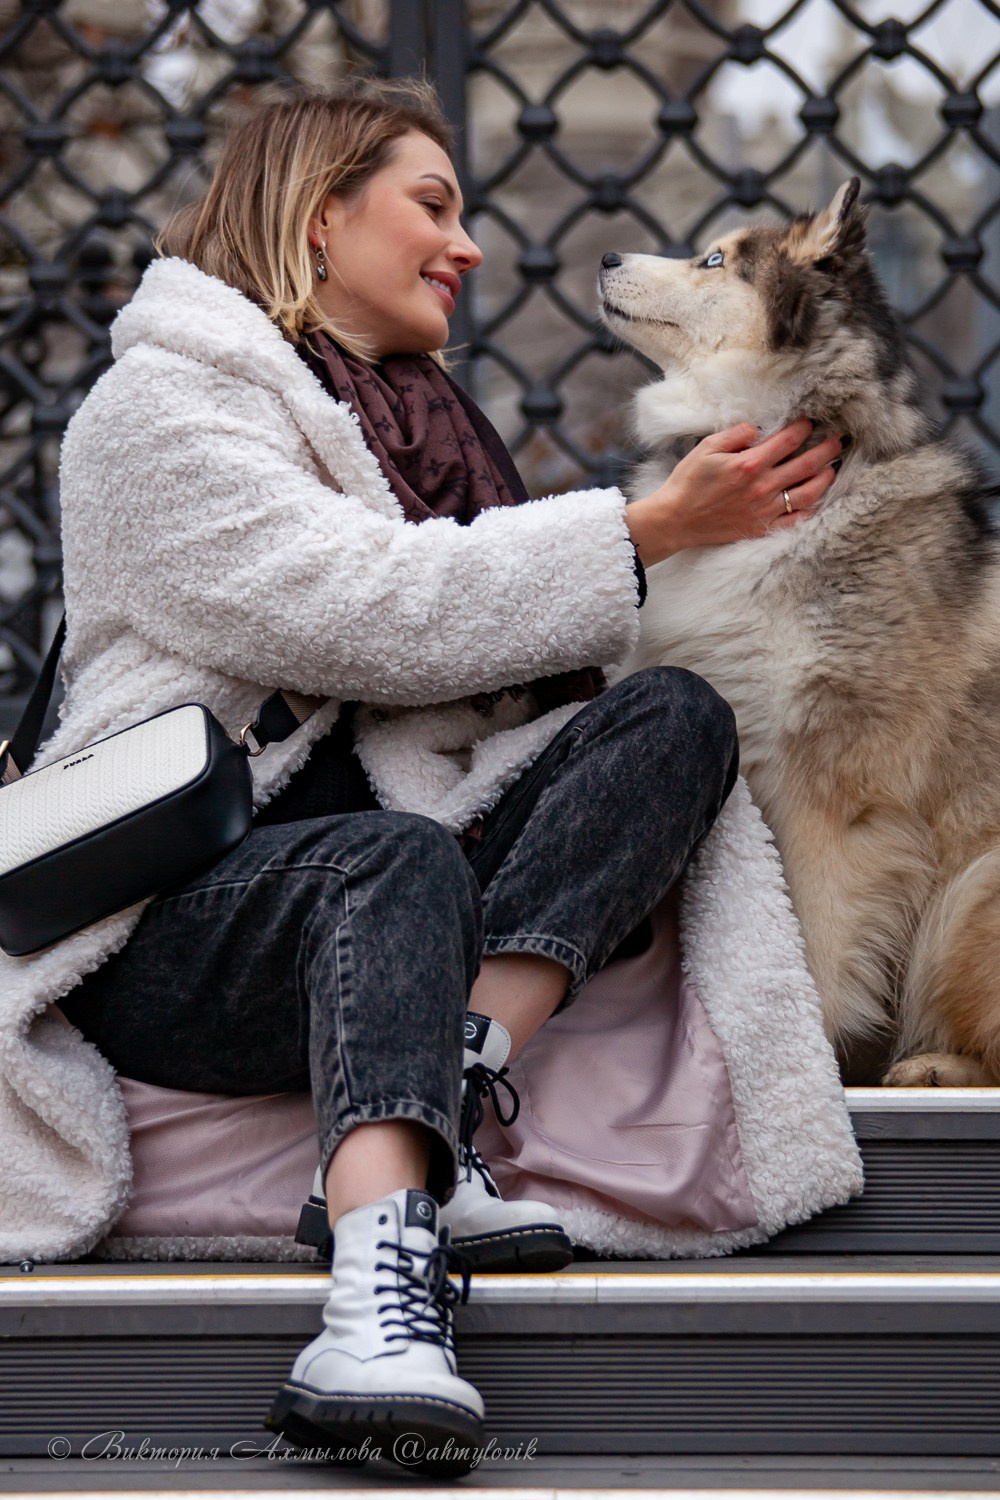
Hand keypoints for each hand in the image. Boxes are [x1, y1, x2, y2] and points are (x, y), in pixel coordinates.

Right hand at [626, 419, 843, 566]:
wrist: (676, 519)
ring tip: (834, 466)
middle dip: (827, 448)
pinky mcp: (762, 527)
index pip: (788, 440)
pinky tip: (817, 498)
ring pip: (808, 492)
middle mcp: (763, 486)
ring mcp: (765, 509)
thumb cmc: (689, 481)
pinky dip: (812, 509)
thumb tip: (760, 428)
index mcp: (749, 464)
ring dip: (826, 477)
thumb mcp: (707, 448)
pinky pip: (796, 520)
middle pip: (807, 464)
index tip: (811, 421)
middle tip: (840, 438)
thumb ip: (736, 434)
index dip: (804, 428)